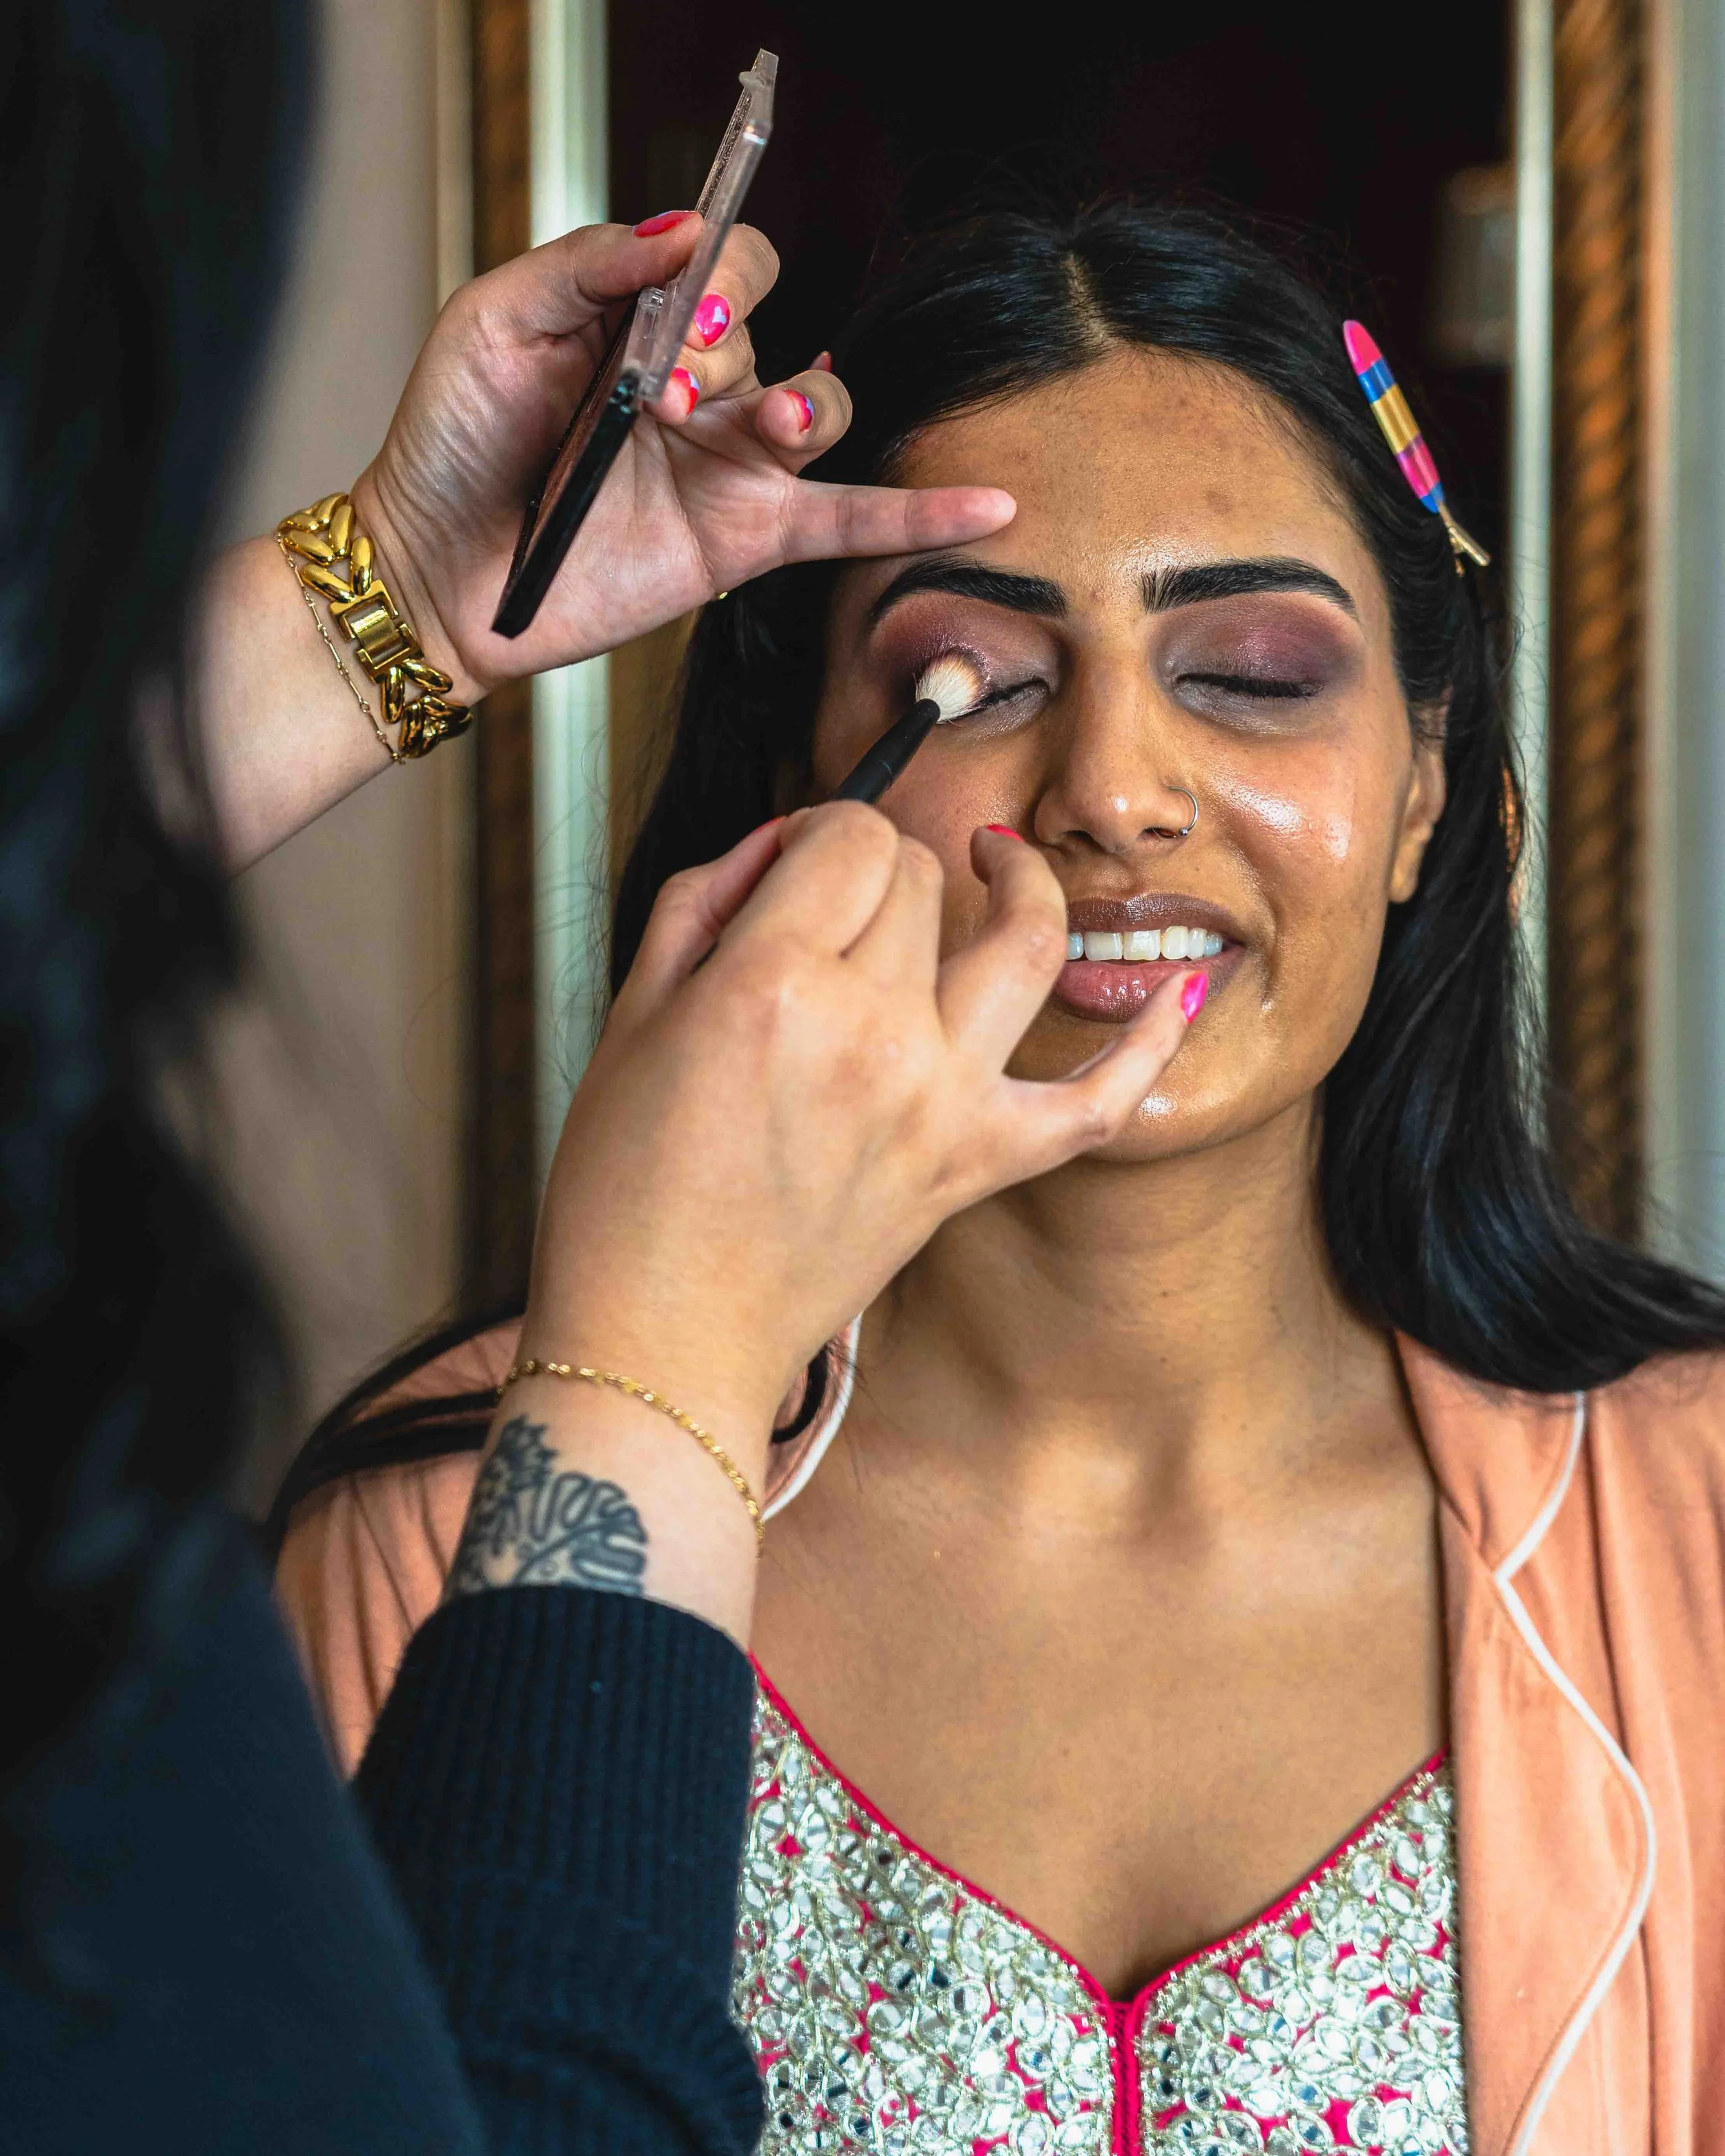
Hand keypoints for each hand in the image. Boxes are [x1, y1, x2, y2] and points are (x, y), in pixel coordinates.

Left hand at [350, 216, 1013, 702]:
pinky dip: (921, 516)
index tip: (675, 312)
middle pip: (774, 331)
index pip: (726, 261)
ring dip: (805, 404)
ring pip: (820, 407)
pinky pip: (850, 521)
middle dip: (726, 347)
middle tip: (660, 394)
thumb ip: (588, 267)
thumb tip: (684, 226)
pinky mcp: (744, 539)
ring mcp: (728, 465)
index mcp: (642, 322)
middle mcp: (698, 388)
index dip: (717, 273)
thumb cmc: (450, 444)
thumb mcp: (495, 323)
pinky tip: (988, 507)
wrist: (434, 571)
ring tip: (764, 426)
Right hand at [520, 810, 1204, 1459]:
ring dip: (1024, 881)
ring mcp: (937, 1101)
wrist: (664, 1341)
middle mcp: (871, 1032)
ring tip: (999, 861)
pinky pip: (1097, 1100)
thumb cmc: (625, 1193)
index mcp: (770, 985)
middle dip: (881, 866)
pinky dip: (1150, 1042)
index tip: (798, 860)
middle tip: (839, 902)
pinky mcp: (974, 1166)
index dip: (820, 828)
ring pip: (1026, 941)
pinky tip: (1180, 988)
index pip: (847, 836)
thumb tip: (781, 844)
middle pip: (922, 877)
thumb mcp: (629, 1017)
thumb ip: (705, 902)